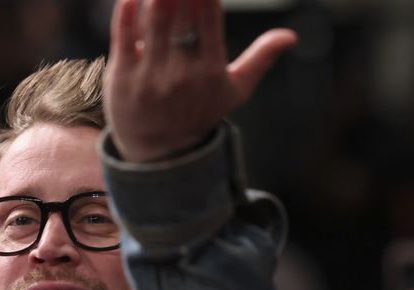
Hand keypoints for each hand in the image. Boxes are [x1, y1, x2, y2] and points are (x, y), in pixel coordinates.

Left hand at [104, 0, 296, 162]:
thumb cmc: (199, 112)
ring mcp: (150, 75)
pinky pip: (123, 38)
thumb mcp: (234, 91)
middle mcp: (181, 72)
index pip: (210, 19)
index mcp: (210, 69)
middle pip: (182, 15)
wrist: (159, 152)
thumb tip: (291, 36)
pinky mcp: (122, 76)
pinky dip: (127, 13)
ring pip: (154, 22)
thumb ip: (260, 59)